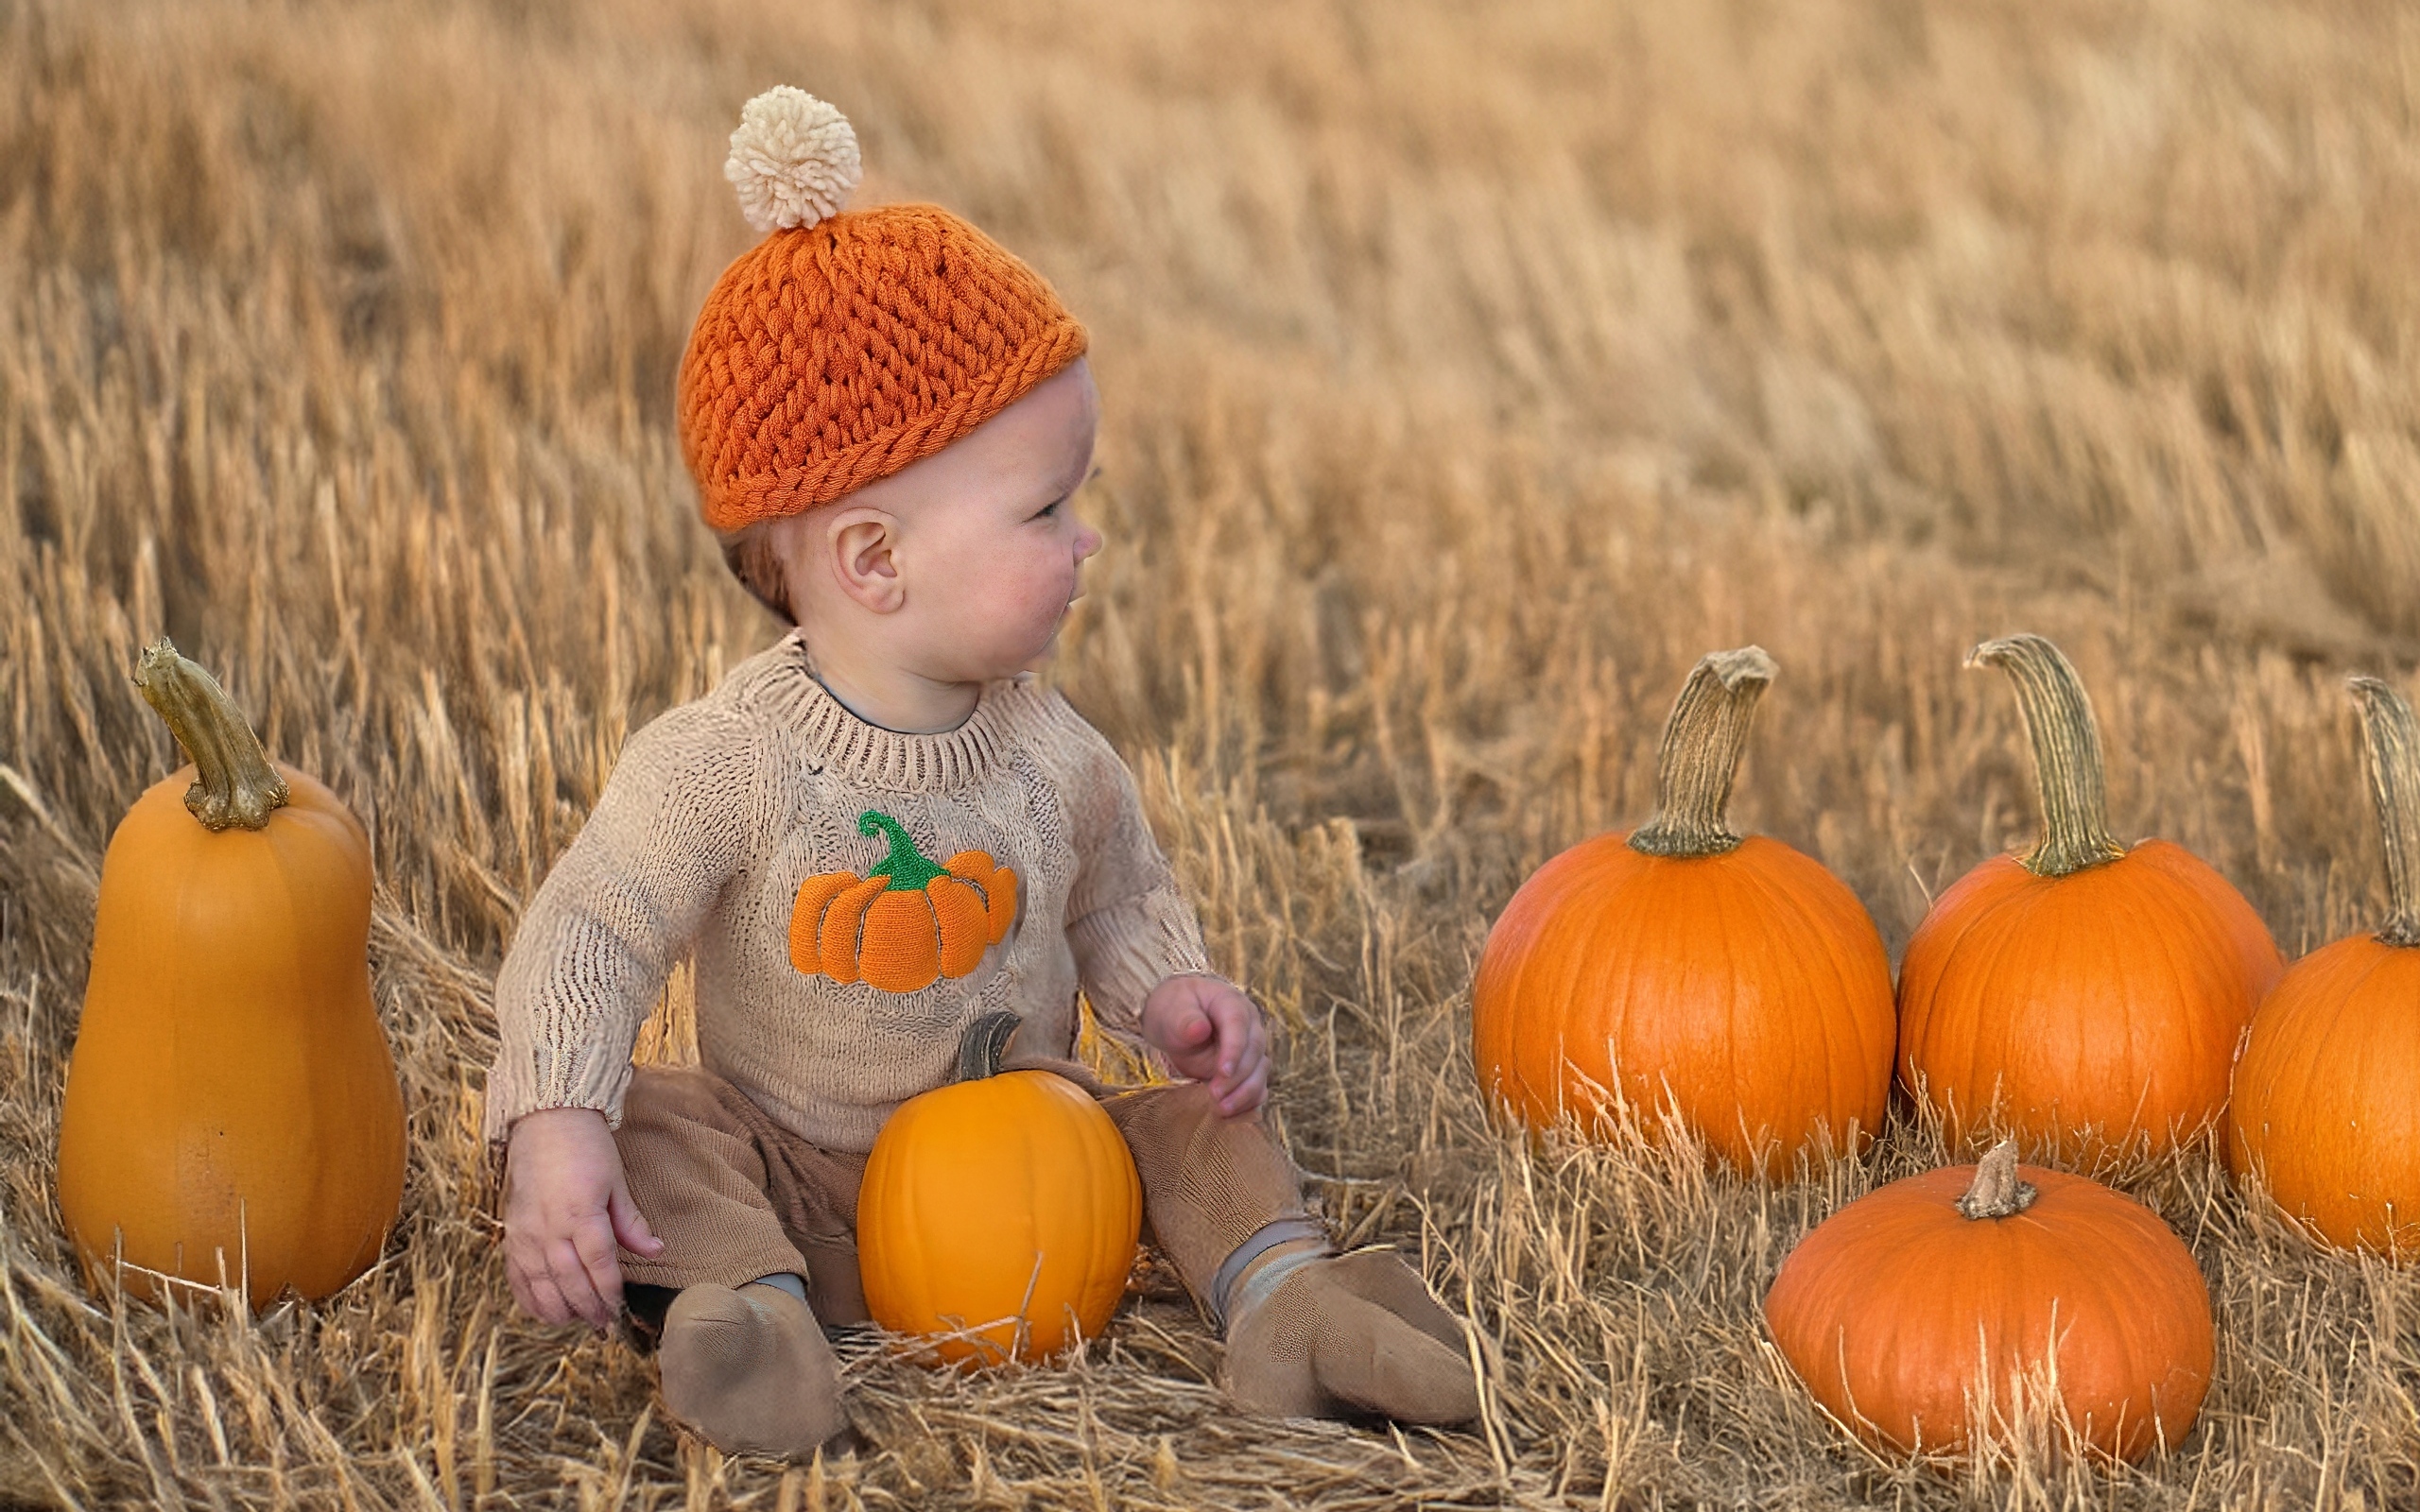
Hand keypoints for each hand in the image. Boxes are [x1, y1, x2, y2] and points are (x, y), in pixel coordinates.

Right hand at [501, 1106, 664, 1329]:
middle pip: (570, 1281)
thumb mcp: (617, 1181)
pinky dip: (529, 1298)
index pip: (598, 1264)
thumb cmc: (587, 1148)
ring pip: (540, 1286)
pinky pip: (516, 1277)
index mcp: (580, 1213)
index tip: (619, 1309)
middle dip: (589, 1308)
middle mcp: (549, 1228)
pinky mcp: (511, 1234)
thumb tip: (656, 1251)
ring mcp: (525, 1233)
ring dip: (560, 1309)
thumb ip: (632, 1222)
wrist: (546, 1121)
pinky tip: (544, 1312)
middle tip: (604, 1326)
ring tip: (578, 1321)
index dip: (609, 1291)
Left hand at [1140, 974, 1268, 1115]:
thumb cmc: (1174, 1010)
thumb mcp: (1171, 1011)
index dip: (1234, 1049)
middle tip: (1215, 1095)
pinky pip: (1257, 1087)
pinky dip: (1247, 1102)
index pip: (1239, 1024)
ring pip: (1259, 1071)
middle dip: (1237, 1077)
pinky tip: (1229, 1115)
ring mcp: (1250, 1049)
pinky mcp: (1247, 1070)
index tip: (1222, 1072)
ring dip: (1245, 1093)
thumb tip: (1200, 1029)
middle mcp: (1248, 1025)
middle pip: (1254, 1051)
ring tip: (1221, 1109)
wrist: (1174, 1020)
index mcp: (1231, 1003)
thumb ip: (1184, 1020)